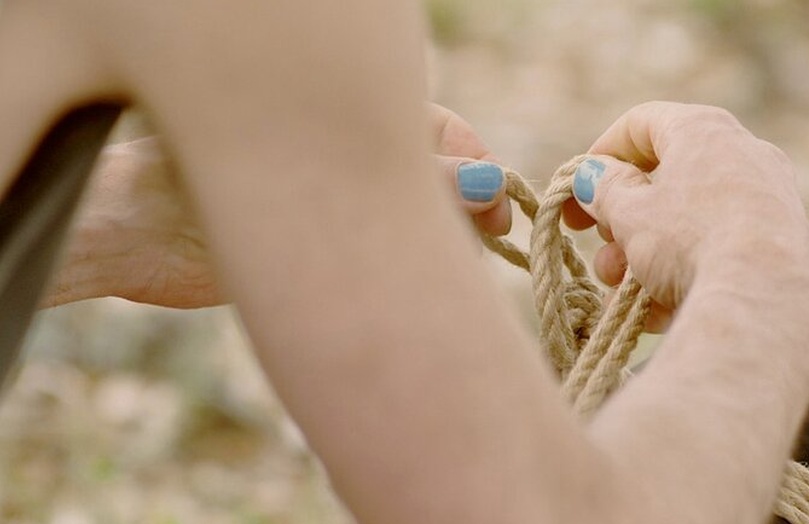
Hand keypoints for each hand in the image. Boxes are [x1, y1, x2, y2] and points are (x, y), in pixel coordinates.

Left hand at [44, 105, 509, 308]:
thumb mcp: (302, 180)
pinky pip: (387, 253)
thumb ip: (392, 180)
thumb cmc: (199, 185)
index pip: (435, 129)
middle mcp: (345, 158)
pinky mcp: (327, 251)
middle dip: (470, 198)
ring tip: (461, 257)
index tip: (496, 200)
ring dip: (445, 234)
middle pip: (434, 171)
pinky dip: (413, 264)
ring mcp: (338, 204)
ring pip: (414, 213)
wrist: (134, 236)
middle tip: (490, 230)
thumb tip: (480, 185)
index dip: (474, 161)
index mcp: (339, 119)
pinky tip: (426, 277)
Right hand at [562, 102, 808, 334]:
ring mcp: (766, 201)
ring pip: (685, 223)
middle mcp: (742, 155)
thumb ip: (603, 189)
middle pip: (663, 180)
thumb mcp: (629, 212)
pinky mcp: (779, 246)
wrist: (762, 299)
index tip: (576, 192)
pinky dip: (680, 275)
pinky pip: (715, 251)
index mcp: (703, 131)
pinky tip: (655, 311)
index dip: (599, 156)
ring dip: (641, 255)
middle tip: (601, 248)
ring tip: (620, 290)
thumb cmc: (687, 240)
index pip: (640, 124)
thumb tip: (594, 177)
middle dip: (620, 220)